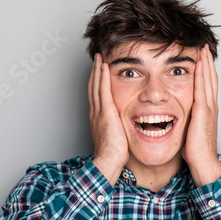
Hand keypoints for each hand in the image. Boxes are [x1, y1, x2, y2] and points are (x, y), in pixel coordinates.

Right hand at [88, 53, 128, 185]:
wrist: (108, 161)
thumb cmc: (114, 156)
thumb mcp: (117, 139)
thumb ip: (119, 130)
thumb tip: (126, 130)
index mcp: (98, 119)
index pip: (97, 97)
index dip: (98, 83)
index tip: (100, 73)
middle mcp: (96, 113)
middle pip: (94, 88)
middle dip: (96, 73)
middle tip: (97, 60)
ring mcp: (99, 112)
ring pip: (97, 86)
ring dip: (98, 70)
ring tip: (100, 58)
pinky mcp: (106, 113)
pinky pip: (104, 90)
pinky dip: (103, 77)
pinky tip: (105, 66)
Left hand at [182, 45, 220, 186]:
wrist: (203, 163)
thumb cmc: (196, 152)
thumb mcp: (190, 132)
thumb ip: (186, 121)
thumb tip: (176, 118)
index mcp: (207, 112)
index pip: (207, 87)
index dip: (206, 72)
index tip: (202, 60)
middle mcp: (210, 107)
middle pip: (210, 80)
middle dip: (208, 63)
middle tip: (205, 48)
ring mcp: (208, 109)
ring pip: (208, 81)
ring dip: (206, 64)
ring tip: (204, 50)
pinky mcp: (203, 112)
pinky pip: (202, 89)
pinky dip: (202, 75)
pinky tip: (199, 64)